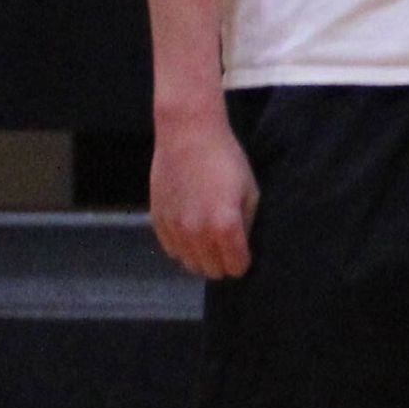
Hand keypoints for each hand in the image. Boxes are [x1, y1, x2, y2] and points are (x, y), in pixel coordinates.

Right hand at [152, 110, 257, 280]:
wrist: (188, 137)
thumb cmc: (227, 161)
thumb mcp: (251, 193)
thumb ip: (246, 226)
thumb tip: (241, 247)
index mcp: (224, 227)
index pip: (235, 267)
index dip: (243, 262)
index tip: (245, 252)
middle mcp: (196, 233)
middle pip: (211, 270)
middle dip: (223, 263)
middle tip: (228, 247)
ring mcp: (174, 228)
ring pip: (189, 264)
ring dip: (202, 257)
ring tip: (210, 240)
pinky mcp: (157, 220)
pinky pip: (171, 250)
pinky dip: (183, 246)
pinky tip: (191, 231)